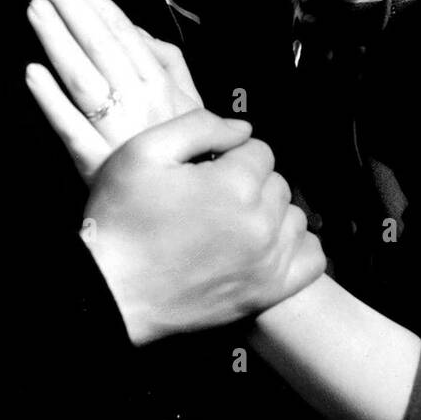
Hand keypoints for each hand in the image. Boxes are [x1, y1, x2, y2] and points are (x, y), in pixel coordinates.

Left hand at [26, 0, 201, 179]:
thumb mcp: (191, 101)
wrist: (191, 210)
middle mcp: (140, 102)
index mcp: (161, 84)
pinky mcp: (98, 162)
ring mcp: (118, 131)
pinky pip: (71, 129)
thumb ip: (168, 61)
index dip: (94, 0)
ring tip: (37, 9)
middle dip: (72, 7)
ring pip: (83, 78)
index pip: (122, 31)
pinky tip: (32, 75)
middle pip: (101, 46)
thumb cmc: (190, 153)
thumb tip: (139, 30)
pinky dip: (51, 102)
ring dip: (58, 41)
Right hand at [79, 109, 326, 343]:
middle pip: (277, 182)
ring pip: (293, 217)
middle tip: (210, 197)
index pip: (259, 149)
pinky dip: (295, 247)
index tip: (205, 170)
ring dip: (270, 213)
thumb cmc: (120, 219)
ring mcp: (267, 262)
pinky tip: (265, 245)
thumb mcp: (145, 151)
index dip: (230, 154)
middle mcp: (260, 223)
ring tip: (231, 222)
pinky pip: (311, 259)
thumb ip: (199, 126)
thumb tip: (243, 129)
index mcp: (234, 184)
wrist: (109, 292)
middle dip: (250, 181)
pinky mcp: (267, 293)